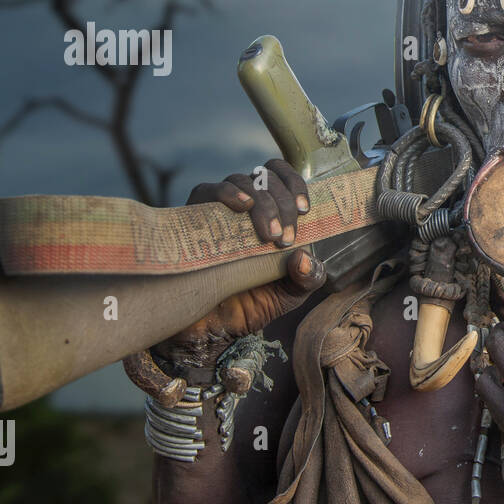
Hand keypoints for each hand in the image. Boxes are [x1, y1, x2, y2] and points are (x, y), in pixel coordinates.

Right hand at [151, 159, 325, 367]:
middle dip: (282, 204)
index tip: (304, 210)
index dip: (295, 185)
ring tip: (268, 236)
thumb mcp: (291, 294)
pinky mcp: (194, 216)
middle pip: (266, 178)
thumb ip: (309, 278)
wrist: (212, 327)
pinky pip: (207, 190)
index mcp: (272, 214)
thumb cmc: (252, 304)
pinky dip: (228, 192)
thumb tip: (304, 258)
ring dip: (263, 204)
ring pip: (242, 181)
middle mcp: (246, 206)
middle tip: (283, 237)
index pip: (282, 176)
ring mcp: (219, 209)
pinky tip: (242, 205)